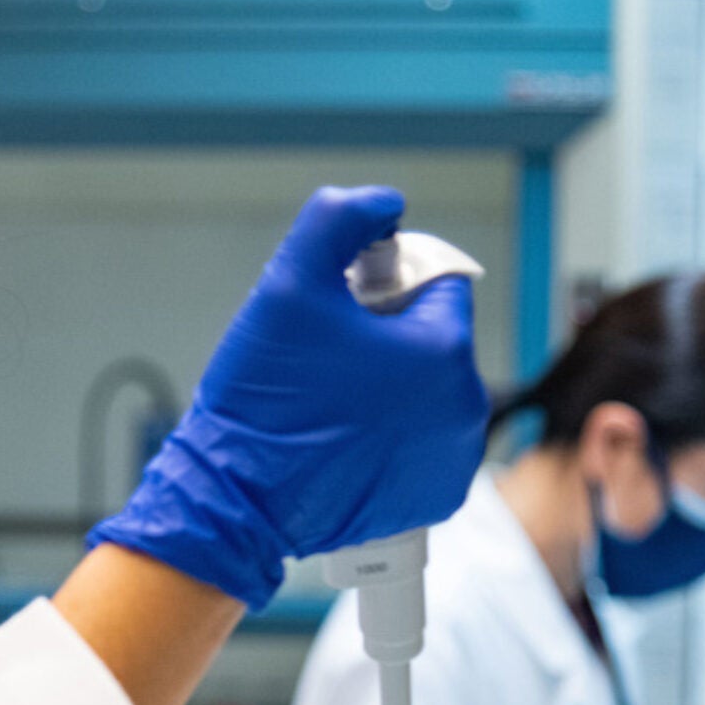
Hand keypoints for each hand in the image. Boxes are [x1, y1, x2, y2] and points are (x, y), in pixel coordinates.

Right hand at [87, 186, 488, 608]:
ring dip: (392, 383)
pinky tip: (344, 437)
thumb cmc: (265, 401)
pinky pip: (422, 441)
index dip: (387, 278)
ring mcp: (453, 459)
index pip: (438, 279)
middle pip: (433, 337)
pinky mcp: (434, 495)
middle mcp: (465, 408)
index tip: (341, 304)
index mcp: (443, 349)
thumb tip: (385, 204)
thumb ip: (339, 218)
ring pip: (429, 390)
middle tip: (327, 355)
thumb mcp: (289, 282)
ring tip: (332, 400)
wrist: (239, 500)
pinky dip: (393, 433)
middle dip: (388, 334)